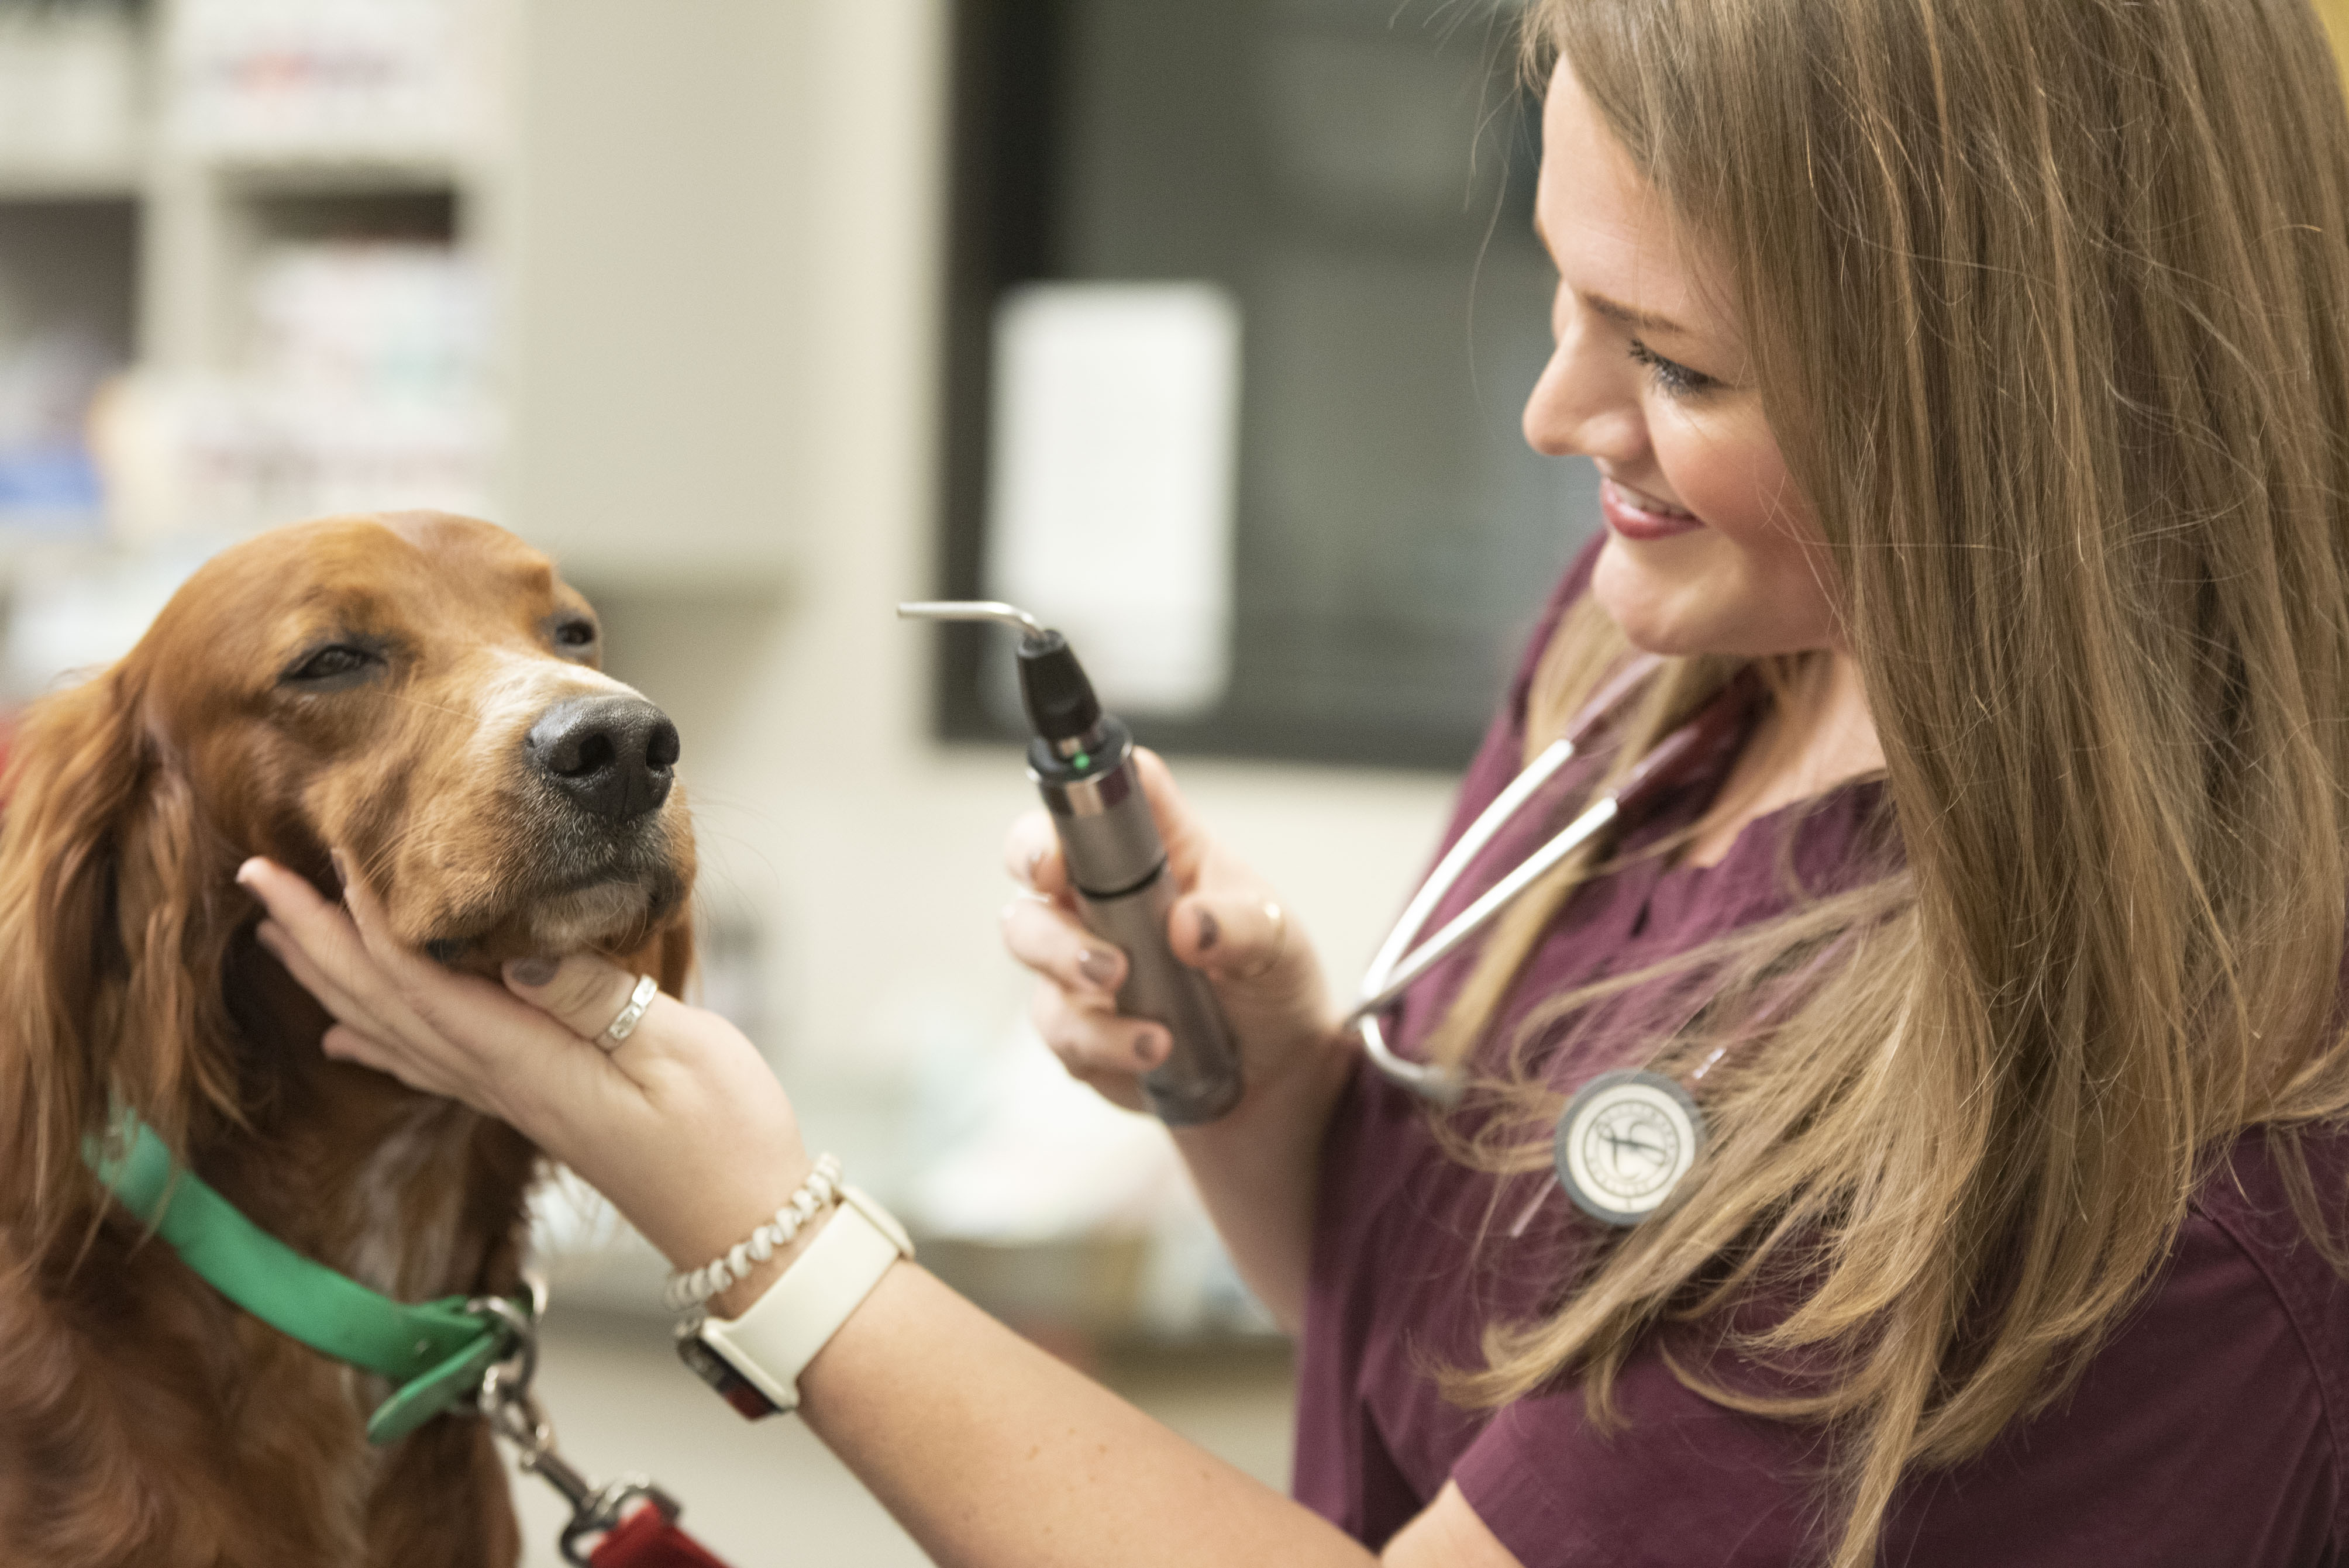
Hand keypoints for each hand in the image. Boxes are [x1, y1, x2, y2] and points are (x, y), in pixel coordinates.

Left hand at [238, 857, 810, 1310]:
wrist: (750, 1230)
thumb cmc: (727, 1138)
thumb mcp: (678, 1053)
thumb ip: (598, 1001)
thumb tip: (519, 952)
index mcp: (530, 1062)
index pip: (420, 982)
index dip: (364, 919)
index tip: (316, 856)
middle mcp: (503, 1083)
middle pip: (385, 1004)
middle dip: (317, 940)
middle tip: (255, 878)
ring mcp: (514, 1100)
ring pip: (395, 1032)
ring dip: (332, 980)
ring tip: (279, 935)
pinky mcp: (535, 1107)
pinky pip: (432, 1066)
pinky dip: (380, 1038)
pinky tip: (349, 1034)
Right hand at [999, 748, 1342, 1116]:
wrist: (1276, 1072)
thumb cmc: (1272, 982)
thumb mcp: (1276, 943)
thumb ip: (1241, 926)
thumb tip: (1189, 925)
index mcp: (1156, 849)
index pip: (1105, 792)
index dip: (1076, 793)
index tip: (1068, 835)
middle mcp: (1105, 893)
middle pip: (1034, 854)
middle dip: (1041, 877)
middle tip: (1099, 942)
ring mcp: (1081, 954)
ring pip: (1027, 937)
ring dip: (1068, 967)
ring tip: (1131, 1002)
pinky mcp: (1076, 1019)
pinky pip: (1057, 1024)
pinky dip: (1101, 1040)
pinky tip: (1152, 1049)